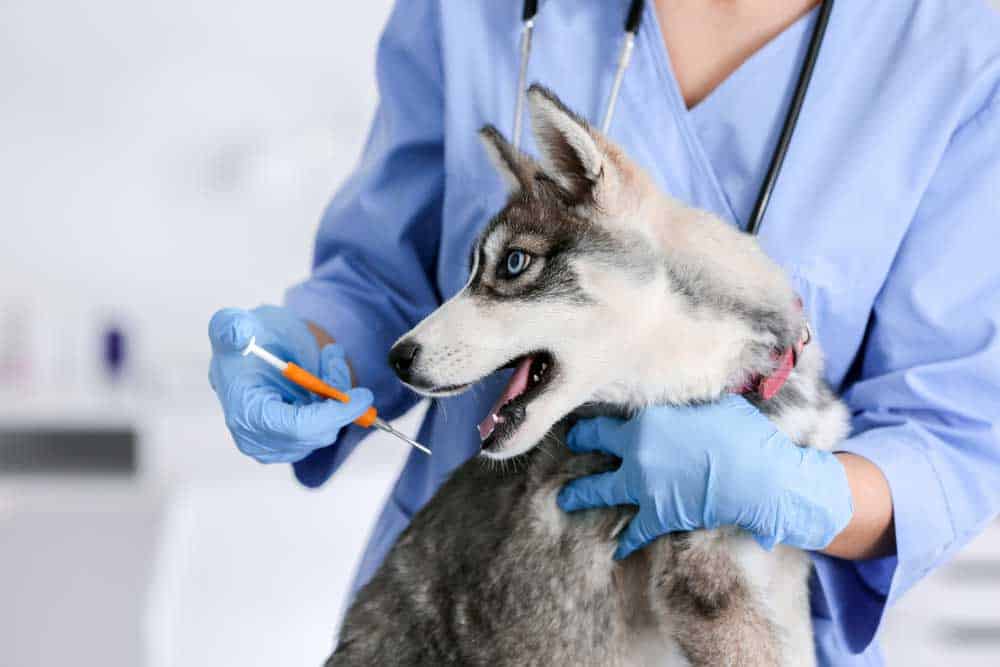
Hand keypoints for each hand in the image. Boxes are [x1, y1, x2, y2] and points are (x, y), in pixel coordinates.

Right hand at [208, 305, 372, 462]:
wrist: (247, 351)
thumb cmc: (244, 339)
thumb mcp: (235, 323)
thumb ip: (231, 326)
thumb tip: (238, 334)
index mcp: (244, 413)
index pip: (298, 428)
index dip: (333, 414)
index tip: (363, 396)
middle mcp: (257, 439)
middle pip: (318, 431)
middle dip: (336, 393)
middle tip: (334, 356)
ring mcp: (276, 446)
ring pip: (327, 428)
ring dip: (334, 391)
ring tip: (327, 358)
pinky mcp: (292, 444)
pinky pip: (326, 426)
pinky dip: (332, 401)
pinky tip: (321, 374)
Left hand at [557, 394, 852, 558]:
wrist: (759, 478)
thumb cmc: (745, 435)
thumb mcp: (716, 404)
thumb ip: (692, 400)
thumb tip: (692, 389)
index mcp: (649, 417)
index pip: (614, 411)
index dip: (599, 411)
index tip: (588, 414)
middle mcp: (637, 448)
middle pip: (596, 441)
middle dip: (580, 442)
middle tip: (570, 444)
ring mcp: (643, 483)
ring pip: (600, 489)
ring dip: (580, 494)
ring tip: (564, 499)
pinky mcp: (657, 514)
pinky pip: (635, 531)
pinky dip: (626, 542)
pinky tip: (617, 550)